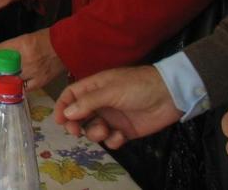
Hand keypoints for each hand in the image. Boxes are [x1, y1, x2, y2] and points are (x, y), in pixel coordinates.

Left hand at [0, 28, 64, 90]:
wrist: (67, 46)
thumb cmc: (45, 39)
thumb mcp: (25, 37)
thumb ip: (10, 46)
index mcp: (23, 43)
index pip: (0, 50)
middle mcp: (27, 58)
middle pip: (4, 67)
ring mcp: (34, 71)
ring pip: (13, 79)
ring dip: (6, 78)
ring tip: (2, 77)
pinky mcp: (41, 81)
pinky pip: (25, 88)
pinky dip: (18, 86)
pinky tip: (16, 84)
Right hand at [54, 65, 182, 148]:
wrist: (169, 96)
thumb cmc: (137, 86)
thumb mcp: (110, 90)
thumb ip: (88, 102)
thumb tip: (66, 113)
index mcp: (94, 87)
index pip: (71, 95)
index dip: (62, 106)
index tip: (59, 121)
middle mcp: (100, 103)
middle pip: (79, 115)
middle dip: (75, 124)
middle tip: (76, 132)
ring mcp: (112, 118)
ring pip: (94, 130)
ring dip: (96, 133)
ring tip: (106, 130)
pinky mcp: (125, 131)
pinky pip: (111, 140)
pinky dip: (113, 140)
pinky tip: (121, 136)